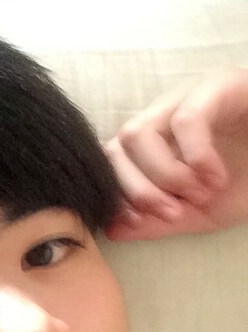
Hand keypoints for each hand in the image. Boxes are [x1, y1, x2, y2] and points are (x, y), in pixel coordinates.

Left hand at [105, 68, 247, 240]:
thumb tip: (112, 231)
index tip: (141, 222)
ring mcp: (185, 97)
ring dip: (165, 175)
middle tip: (175, 211)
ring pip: (138, 132)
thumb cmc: (247, 181)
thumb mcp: (198, 212)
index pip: (111, 164)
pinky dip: (195, 156)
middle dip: (139, 190)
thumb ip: (156, 222)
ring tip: (201, 193)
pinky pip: (186, 119)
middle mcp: (160, 116)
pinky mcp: (218, 86)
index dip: (119, 197)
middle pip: (116, 148)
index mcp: (151, 144)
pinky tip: (215, 177)